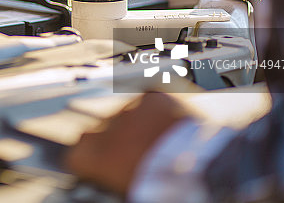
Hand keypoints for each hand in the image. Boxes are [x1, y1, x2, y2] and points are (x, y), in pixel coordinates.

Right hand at [65, 92, 191, 194]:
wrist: (207, 168)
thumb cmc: (168, 187)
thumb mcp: (126, 188)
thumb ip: (105, 173)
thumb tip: (101, 170)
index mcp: (95, 156)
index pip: (76, 153)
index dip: (89, 160)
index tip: (99, 166)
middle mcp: (107, 129)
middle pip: (98, 131)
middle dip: (112, 142)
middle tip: (135, 157)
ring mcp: (130, 109)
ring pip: (123, 114)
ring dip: (135, 125)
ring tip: (159, 142)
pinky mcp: (153, 95)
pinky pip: (147, 100)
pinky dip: (155, 110)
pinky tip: (168, 125)